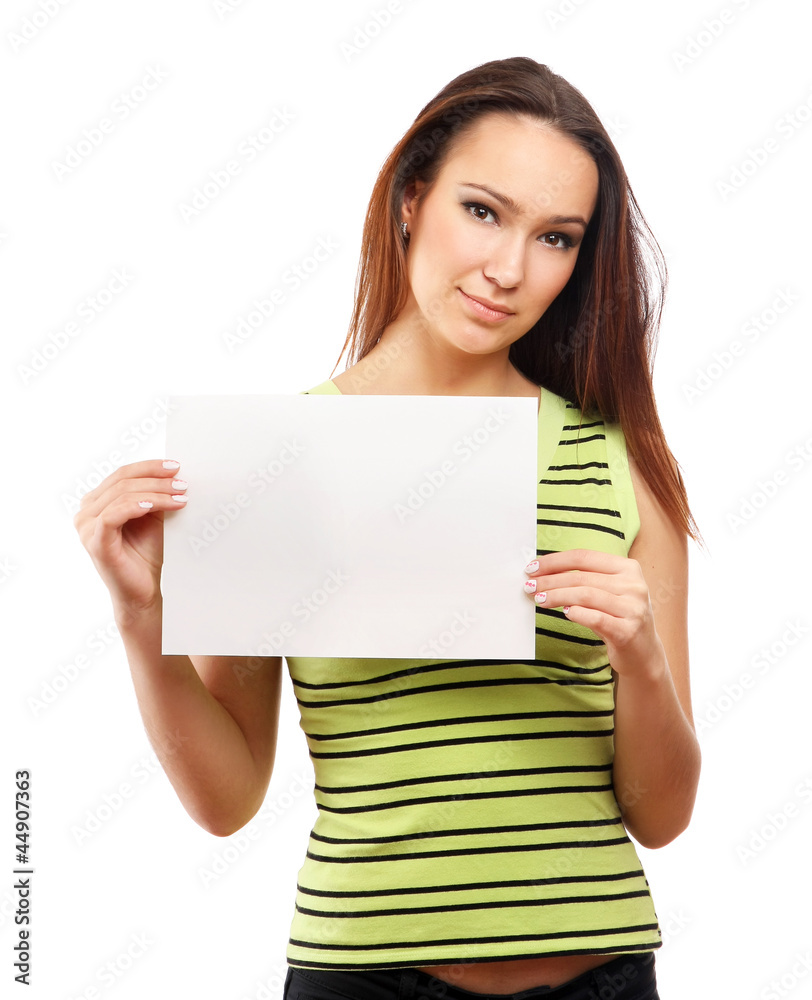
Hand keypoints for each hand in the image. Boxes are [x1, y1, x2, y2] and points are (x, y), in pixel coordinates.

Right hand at [73, 459, 188, 620]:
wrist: (143, 592)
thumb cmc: (145, 556)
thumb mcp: (150, 518)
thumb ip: (151, 495)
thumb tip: (170, 472)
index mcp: (96, 503)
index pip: (122, 474)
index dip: (149, 467)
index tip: (175, 466)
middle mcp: (86, 512)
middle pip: (122, 481)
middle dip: (156, 479)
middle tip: (182, 483)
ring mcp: (87, 527)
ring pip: (122, 494)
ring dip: (155, 492)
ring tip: (179, 496)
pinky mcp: (95, 540)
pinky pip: (115, 514)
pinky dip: (137, 505)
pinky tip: (154, 505)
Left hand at [523, 549, 666, 681]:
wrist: (643, 653)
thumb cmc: (617, 618)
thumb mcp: (606, 593)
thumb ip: (584, 580)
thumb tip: (543, 573)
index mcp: (628, 568)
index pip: (584, 557)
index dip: (555, 561)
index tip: (533, 568)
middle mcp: (634, 585)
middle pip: (581, 577)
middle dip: (550, 580)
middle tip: (529, 586)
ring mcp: (633, 608)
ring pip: (586, 595)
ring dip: (557, 596)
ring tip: (539, 599)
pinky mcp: (628, 631)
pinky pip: (595, 618)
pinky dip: (576, 613)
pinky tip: (564, 613)